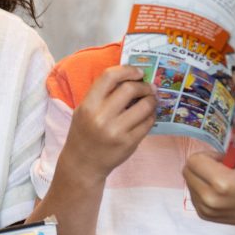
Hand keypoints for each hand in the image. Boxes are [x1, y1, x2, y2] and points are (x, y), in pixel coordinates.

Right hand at [61, 65, 156, 180]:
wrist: (82, 164)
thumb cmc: (84, 133)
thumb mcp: (84, 110)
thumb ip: (103, 95)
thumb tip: (131, 78)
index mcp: (88, 105)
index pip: (109, 77)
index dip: (127, 70)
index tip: (138, 72)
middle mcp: (101, 117)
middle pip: (130, 88)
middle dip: (143, 85)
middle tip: (148, 87)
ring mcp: (116, 131)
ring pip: (144, 106)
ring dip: (151, 100)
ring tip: (151, 100)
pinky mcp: (129, 143)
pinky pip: (147, 123)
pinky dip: (151, 116)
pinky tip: (147, 115)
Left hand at [183, 123, 234, 231]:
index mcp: (222, 184)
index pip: (194, 160)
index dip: (209, 157)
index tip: (225, 161)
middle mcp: (210, 199)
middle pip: (188, 170)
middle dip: (202, 165)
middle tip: (223, 169)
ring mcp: (206, 210)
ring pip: (189, 181)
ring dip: (201, 177)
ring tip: (223, 180)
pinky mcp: (203, 215)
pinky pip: (192, 193)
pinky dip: (202, 188)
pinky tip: (220, 191)